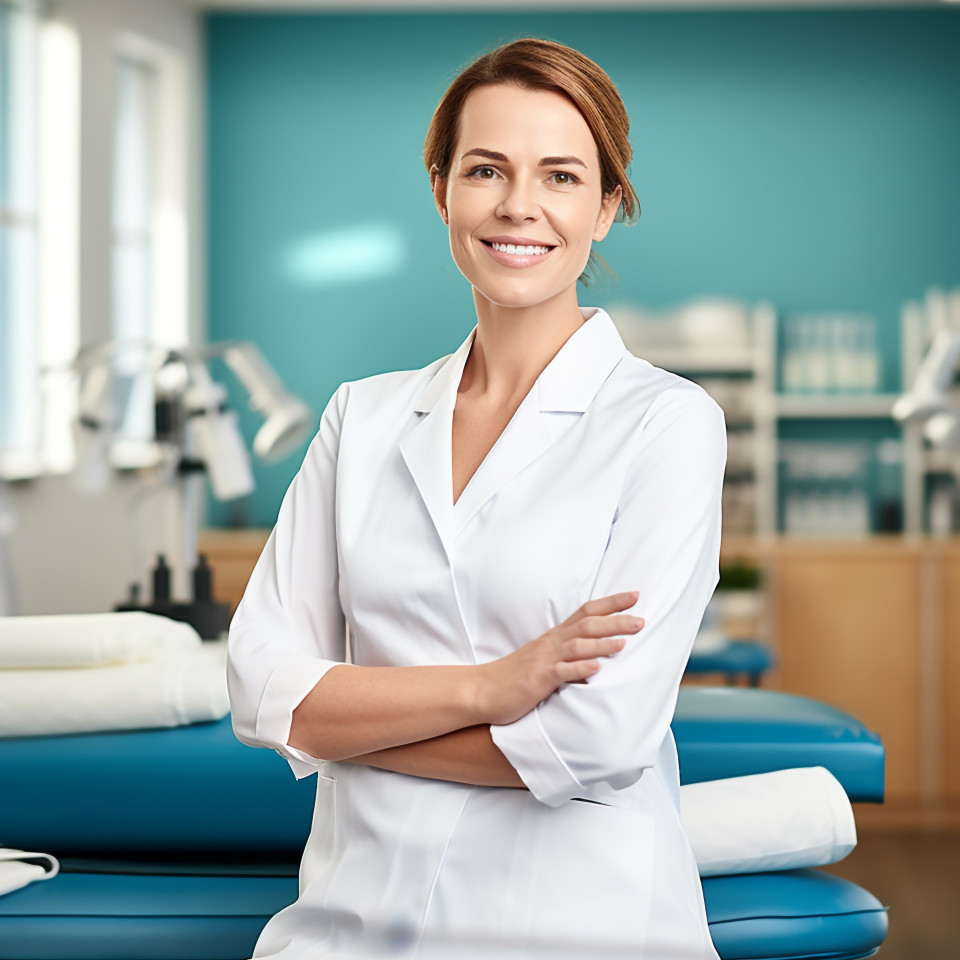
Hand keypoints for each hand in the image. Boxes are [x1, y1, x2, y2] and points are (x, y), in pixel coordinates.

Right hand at [474, 592, 643, 726]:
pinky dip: (579, 668)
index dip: (611, 603)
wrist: (483, 690)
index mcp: (555, 637)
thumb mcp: (544, 659)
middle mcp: (552, 644)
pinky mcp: (538, 679)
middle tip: (640, 619)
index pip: (586, 612)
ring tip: (624, 643)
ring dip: (602, 643)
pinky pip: (561, 672)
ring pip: (577, 646)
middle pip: (587, 625)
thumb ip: (568, 653)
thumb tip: (597, 654)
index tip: (635, 596)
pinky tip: (596, 668)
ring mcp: (545, 660)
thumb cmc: (515, 676)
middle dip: (615, 620)